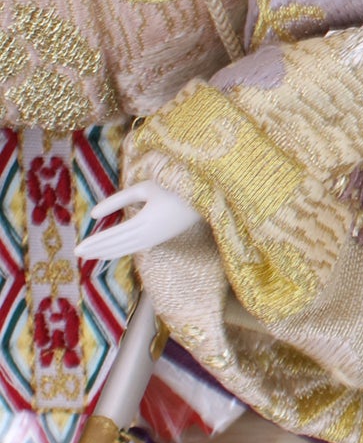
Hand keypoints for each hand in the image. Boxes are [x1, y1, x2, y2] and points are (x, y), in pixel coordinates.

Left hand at [77, 181, 201, 261]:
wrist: (206, 197)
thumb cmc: (174, 186)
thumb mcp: (143, 188)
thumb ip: (117, 200)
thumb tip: (93, 215)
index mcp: (144, 221)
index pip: (113, 235)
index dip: (94, 242)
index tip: (77, 248)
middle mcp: (149, 234)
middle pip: (116, 245)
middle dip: (96, 249)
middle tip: (76, 254)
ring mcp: (155, 238)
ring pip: (125, 249)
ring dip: (106, 252)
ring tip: (90, 256)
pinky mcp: (159, 238)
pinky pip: (134, 247)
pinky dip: (119, 250)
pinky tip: (110, 252)